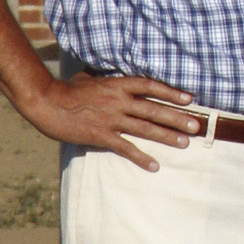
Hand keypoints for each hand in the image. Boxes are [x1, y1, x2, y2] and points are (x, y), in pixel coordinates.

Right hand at [29, 71, 200, 174]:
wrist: (46, 101)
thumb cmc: (67, 88)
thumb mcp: (91, 78)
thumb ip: (108, 80)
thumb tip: (118, 77)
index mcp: (117, 84)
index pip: (151, 86)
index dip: (171, 92)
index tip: (189, 98)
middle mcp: (119, 101)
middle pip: (154, 109)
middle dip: (177, 118)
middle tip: (197, 125)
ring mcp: (111, 119)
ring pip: (145, 128)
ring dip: (167, 136)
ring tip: (185, 143)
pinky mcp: (101, 135)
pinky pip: (126, 148)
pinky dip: (141, 157)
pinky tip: (155, 165)